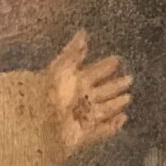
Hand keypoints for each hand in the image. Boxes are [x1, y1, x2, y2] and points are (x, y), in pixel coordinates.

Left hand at [48, 31, 133, 153]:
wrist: (36, 121)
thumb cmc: (48, 91)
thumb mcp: (60, 67)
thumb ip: (73, 51)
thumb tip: (83, 32)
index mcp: (73, 81)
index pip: (93, 71)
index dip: (105, 66)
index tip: (118, 59)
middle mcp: (79, 98)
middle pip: (101, 90)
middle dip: (114, 84)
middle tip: (130, 78)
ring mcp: (82, 116)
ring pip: (103, 108)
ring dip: (115, 103)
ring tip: (128, 97)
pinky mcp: (83, 133)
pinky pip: (101, 130)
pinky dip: (113, 126)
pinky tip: (123, 119)